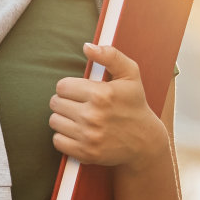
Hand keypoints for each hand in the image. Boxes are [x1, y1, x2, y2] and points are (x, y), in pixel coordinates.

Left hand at [49, 44, 168, 169]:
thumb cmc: (134, 105)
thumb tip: (87, 46)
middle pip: (55, 103)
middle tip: (81, 105)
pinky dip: (64, 137)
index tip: (82, 92)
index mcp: (101, 94)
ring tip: (80, 118)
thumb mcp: (130, 75)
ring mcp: (89, 136)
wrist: (145, 142)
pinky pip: (57, 140)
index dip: (70, 88)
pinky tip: (78, 133)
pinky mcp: (85, 153)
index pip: (62, 86)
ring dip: (63, 119)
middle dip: (66, 102)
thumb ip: (110, 56)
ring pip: (54, 121)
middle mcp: (93, 116)